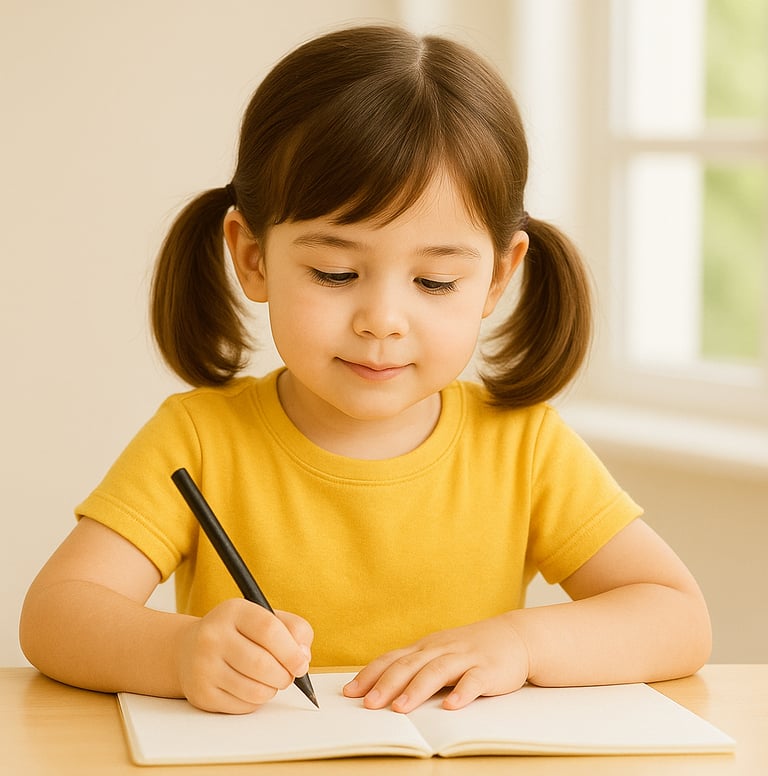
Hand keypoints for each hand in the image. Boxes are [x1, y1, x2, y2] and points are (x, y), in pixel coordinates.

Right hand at [175, 599, 312, 712]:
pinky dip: (256, 701)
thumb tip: (303, 657)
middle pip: (263, 664)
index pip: (269, 630)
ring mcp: (204, 666)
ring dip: (272, 690)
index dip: (291, 651)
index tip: (302, 663)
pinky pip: (243, 706)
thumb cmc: (238, 633)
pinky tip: (251, 687)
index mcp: (233, 611)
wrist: (188, 649)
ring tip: (270, 680)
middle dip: (285, 675)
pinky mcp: (202, 694)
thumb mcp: (264, 617)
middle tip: (289, 675)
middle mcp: (213, 637)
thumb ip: (294, 630)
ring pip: (255, 690)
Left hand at [343, 614, 528, 712]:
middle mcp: (441, 649)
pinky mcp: (488, 669)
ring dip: (416, 690)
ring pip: (437, 672)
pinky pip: (473, 681)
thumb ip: (416, 667)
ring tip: (400, 708)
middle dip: (386, 685)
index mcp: (426, 647)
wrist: (515, 637)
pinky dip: (461, 693)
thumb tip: (380, 688)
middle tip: (368, 704)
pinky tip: (451, 707)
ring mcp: (465, 658)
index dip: (370, 674)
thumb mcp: (440, 653)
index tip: (350, 692)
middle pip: (409, 665)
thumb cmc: (471, 650)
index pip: (392, 659)